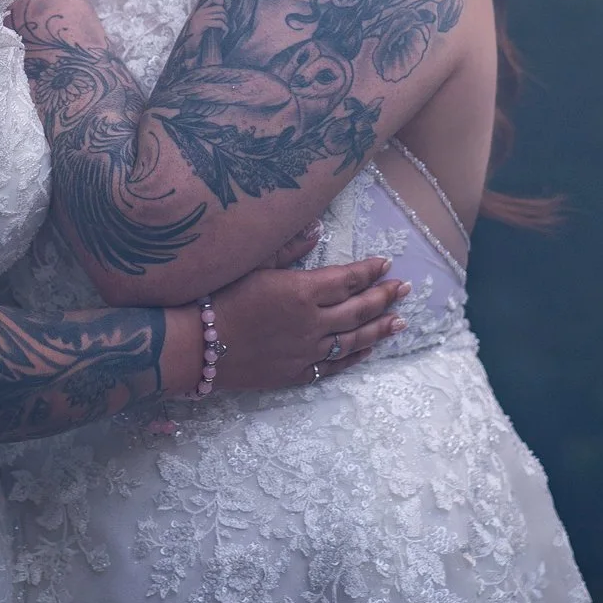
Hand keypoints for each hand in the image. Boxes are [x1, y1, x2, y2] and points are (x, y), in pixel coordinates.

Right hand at [192, 258, 407, 393]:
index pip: (348, 279)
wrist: (197, 346)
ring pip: (354, 340)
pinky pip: (334, 366)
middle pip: (359, 309)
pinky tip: (368, 351)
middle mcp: (313, 322)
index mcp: (303, 291)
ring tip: (399, 322)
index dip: (370, 271)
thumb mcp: (253, 263)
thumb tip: (317, 229)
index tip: (385, 263)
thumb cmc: (219, 297)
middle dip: (385, 297)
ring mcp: (307, 351)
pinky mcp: (297, 372)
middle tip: (405, 289)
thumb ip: (288, 248)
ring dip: (379, 329)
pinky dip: (355, 357)